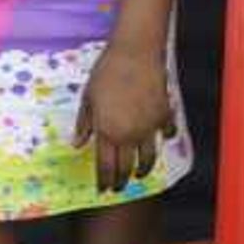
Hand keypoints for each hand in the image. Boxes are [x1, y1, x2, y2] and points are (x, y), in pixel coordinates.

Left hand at [74, 39, 170, 193]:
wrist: (135, 53)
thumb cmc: (106, 72)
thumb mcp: (88, 98)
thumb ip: (84, 124)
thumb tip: (77, 144)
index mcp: (107, 131)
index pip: (106, 166)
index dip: (104, 181)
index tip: (102, 190)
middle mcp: (130, 134)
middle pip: (127, 167)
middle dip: (122, 181)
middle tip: (119, 187)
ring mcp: (149, 127)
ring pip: (149, 158)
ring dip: (144, 169)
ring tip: (140, 174)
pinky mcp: (164, 115)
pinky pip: (166, 134)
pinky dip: (164, 139)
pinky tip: (161, 139)